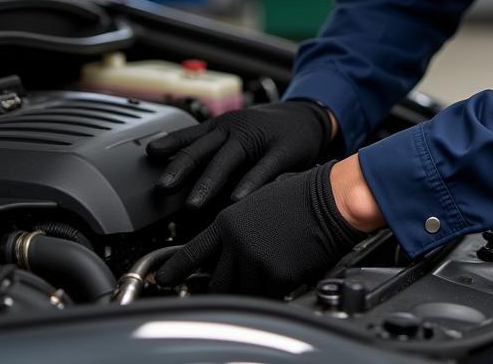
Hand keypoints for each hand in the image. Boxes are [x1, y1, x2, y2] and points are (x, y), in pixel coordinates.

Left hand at [145, 100, 331, 207]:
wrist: (308, 116)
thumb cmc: (265, 131)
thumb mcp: (232, 132)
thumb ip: (202, 147)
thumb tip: (162, 164)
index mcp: (221, 127)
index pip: (190, 136)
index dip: (170, 145)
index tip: (149, 156)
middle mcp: (236, 129)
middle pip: (205, 148)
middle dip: (182, 168)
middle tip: (163, 188)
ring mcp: (259, 138)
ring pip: (229, 159)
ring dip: (209, 181)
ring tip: (193, 204)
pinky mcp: (283, 149)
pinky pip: (264, 168)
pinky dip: (249, 184)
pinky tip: (238, 200)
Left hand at [154, 162, 365, 295]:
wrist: (330, 199)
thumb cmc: (303, 194)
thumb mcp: (259, 202)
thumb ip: (239, 226)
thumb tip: (229, 245)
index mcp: (229, 221)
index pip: (192, 252)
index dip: (175, 270)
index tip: (162, 280)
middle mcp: (236, 243)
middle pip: (216, 283)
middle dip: (221, 290)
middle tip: (225, 292)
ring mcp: (254, 261)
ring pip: (240, 294)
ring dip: (249, 293)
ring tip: (263, 280)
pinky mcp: (275, 276)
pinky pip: (266, 297)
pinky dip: (271, 294)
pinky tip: (282, 279)